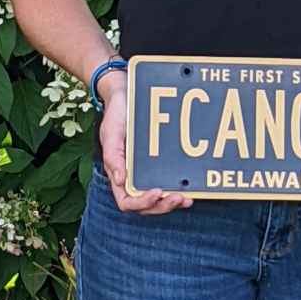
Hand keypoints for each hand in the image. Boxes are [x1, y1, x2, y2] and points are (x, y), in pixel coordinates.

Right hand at [97, 71, 193, 214]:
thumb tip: (119, 180)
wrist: (126, 93)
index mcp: (118, 174)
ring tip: (186, 199)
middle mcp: (132, 177)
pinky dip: (177, 188)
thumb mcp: (111, 133)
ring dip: (171, 203)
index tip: (157, 192)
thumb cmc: (116, 114)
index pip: (127, 202)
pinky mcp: (157, 163)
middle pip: (145, 205)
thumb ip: (113, 156)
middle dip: (162, 206)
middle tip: (180, 198)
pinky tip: (190, 186)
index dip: (142, 203)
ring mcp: (145, 172)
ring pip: (158, 198)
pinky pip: (167, 181)